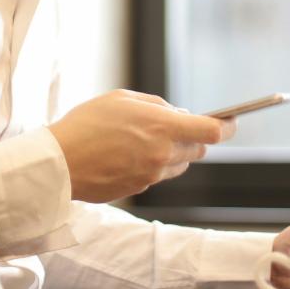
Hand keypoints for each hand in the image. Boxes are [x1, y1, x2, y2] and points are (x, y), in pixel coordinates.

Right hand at [48, 89, 235, 202]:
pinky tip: (127, 155)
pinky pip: (158, 175)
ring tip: (143, 140)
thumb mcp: (123, 99)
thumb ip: (157, 106)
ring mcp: (152, 176)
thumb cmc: (86, 124)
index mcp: (163, 128)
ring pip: (179, 164)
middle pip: (198, 149)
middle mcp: (163, 155)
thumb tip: (178, 114)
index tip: (231, 121)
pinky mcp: (140, 189)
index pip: (212, 131)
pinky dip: (152, 165)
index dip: (227, 126)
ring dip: (173, 152)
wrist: (58, 163)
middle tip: (173, 126)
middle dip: (193, 137)